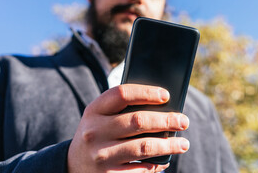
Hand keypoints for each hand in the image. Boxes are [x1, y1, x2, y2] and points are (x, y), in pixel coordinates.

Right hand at [67, 84, 189, 172]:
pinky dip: (156, 165)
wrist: (74, 165)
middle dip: (166, 120)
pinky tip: (166, 160)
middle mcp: (94, 132)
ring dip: (169, 145)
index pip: (122, 94)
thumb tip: (163, 108)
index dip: (146, 92)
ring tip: (183, 143)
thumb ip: (123, 109)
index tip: (166, 95)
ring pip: (144, 146)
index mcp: (94, 110)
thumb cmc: (98, 133)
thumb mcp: (100, 117)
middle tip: (183, 121)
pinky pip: (140, 169)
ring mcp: (101, 156)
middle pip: (138, 121)